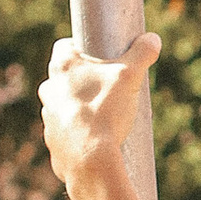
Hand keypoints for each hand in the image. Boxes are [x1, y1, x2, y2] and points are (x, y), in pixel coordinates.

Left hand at [41, 28, 158, 199]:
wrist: (90, 160)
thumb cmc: (106, 112)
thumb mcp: (130, 76)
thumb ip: (142, 53)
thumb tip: (152, 39)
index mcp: (62, 67)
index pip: (65, 46)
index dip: (83, 48)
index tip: (101, 56)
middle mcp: (48, 89)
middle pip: (67, 78)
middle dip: (86, 81)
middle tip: (111, 90)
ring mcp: (47, 117)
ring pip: (65, 107)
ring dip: (81, 109)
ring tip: (107, 119)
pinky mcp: (52, 142)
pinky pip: (66, 134)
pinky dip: (79, 135)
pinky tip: (99, 142)